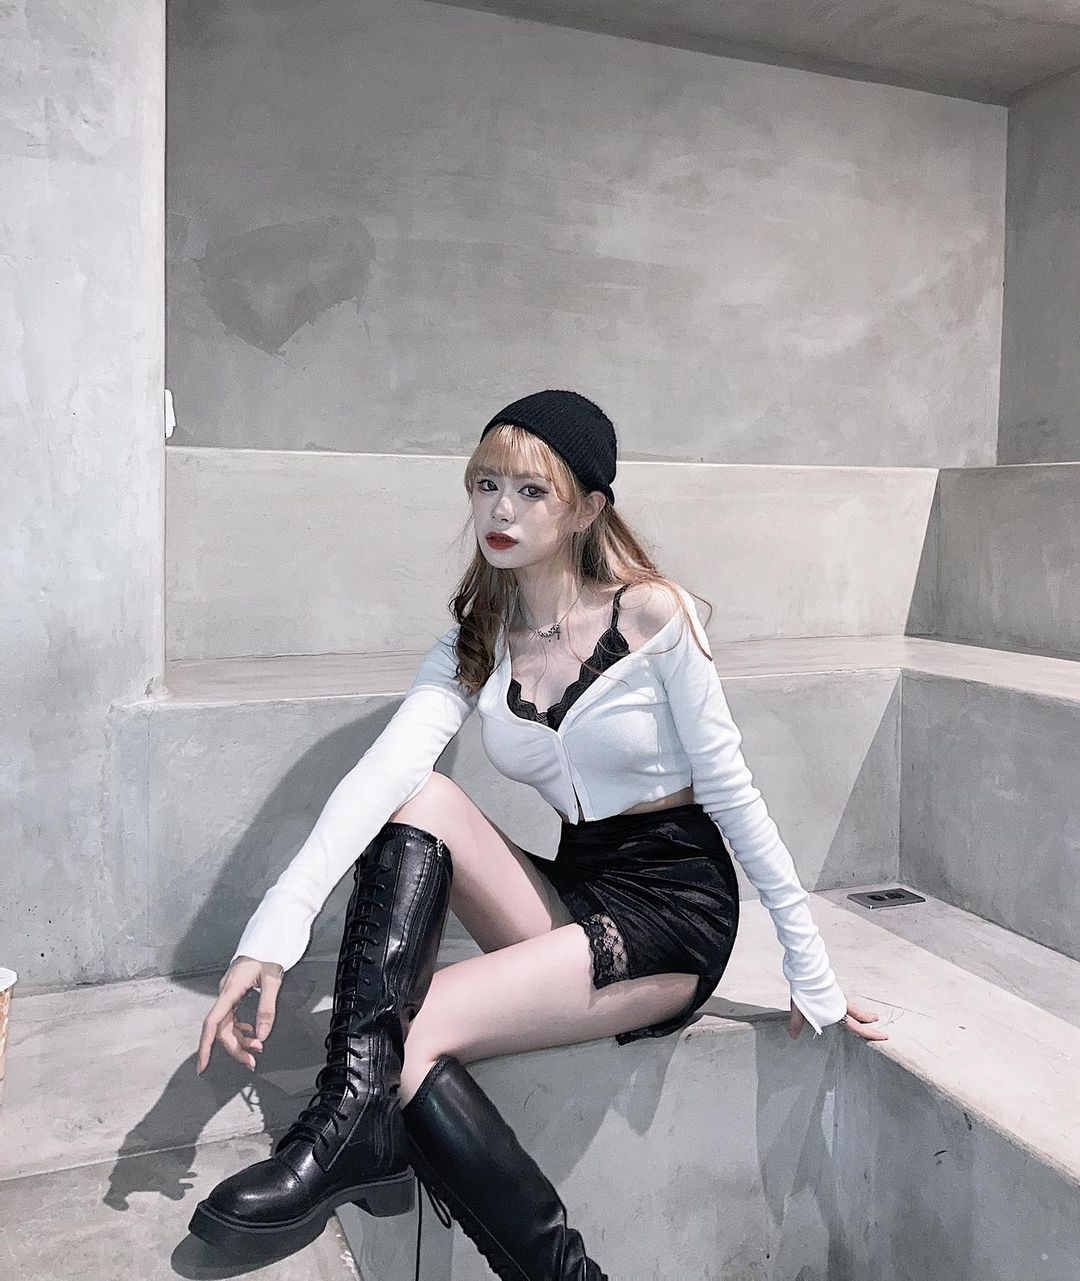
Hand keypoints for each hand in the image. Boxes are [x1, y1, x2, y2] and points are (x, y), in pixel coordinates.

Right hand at [196, 956, 283, 1073]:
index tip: (203, 1066)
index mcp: (229, 990)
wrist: (266, 937)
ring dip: (239, 1040)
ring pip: (227, 1025)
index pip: (212, 1023)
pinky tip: (251, 1032)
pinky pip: (231, 1017)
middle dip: (235, 1048)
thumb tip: (262, 1035)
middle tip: (252, 1060)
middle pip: (222, 1029)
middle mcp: (225, 994)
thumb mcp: (272, 980)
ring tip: (256, 1048)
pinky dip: (240, 1029)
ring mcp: (228, 994)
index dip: (205, 1046)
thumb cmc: (267, 953)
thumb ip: (266, 1008)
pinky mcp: (233, 993)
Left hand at [788, 997, 888, 1040]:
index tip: (883, 1036)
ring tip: (871, 1018)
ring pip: (854, 1009)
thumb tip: (792, 1036)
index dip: (870, 1033)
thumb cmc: (805, 990)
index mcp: (837, 1011)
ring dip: (862, 1015)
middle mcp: (840, 1005)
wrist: (807, 971)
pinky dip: (851, 1008)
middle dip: (870, 1025)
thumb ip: (797, 1023)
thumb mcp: (799, 1008)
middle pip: (859, 1017)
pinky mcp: (833, 991)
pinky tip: (846, 1008)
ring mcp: (838, 997)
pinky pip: (846, 1003)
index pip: (857, 1026)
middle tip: (882, 1032)